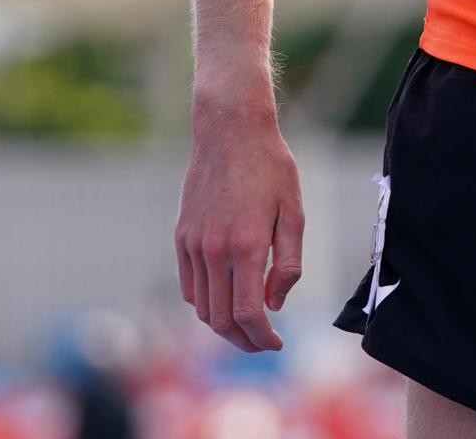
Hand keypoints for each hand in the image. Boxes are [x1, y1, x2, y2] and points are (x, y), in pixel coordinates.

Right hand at [175, 98, 303, 351]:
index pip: (248, 313)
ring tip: (247, 327)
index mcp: (245, 245)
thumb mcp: (293, 212)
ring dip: (223, 326)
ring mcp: (192, 245)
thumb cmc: (270, 168)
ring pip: (201, 307)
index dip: (262, 337)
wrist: (230, 131)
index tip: (277, 343)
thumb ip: (287, 263)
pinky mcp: (181, 237)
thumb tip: (275, 304)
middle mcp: (213, 250)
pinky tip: (225, 300)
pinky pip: (188, 286)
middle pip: (220, 319)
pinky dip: (204, 303)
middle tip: (263, 343)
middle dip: (243, 340)